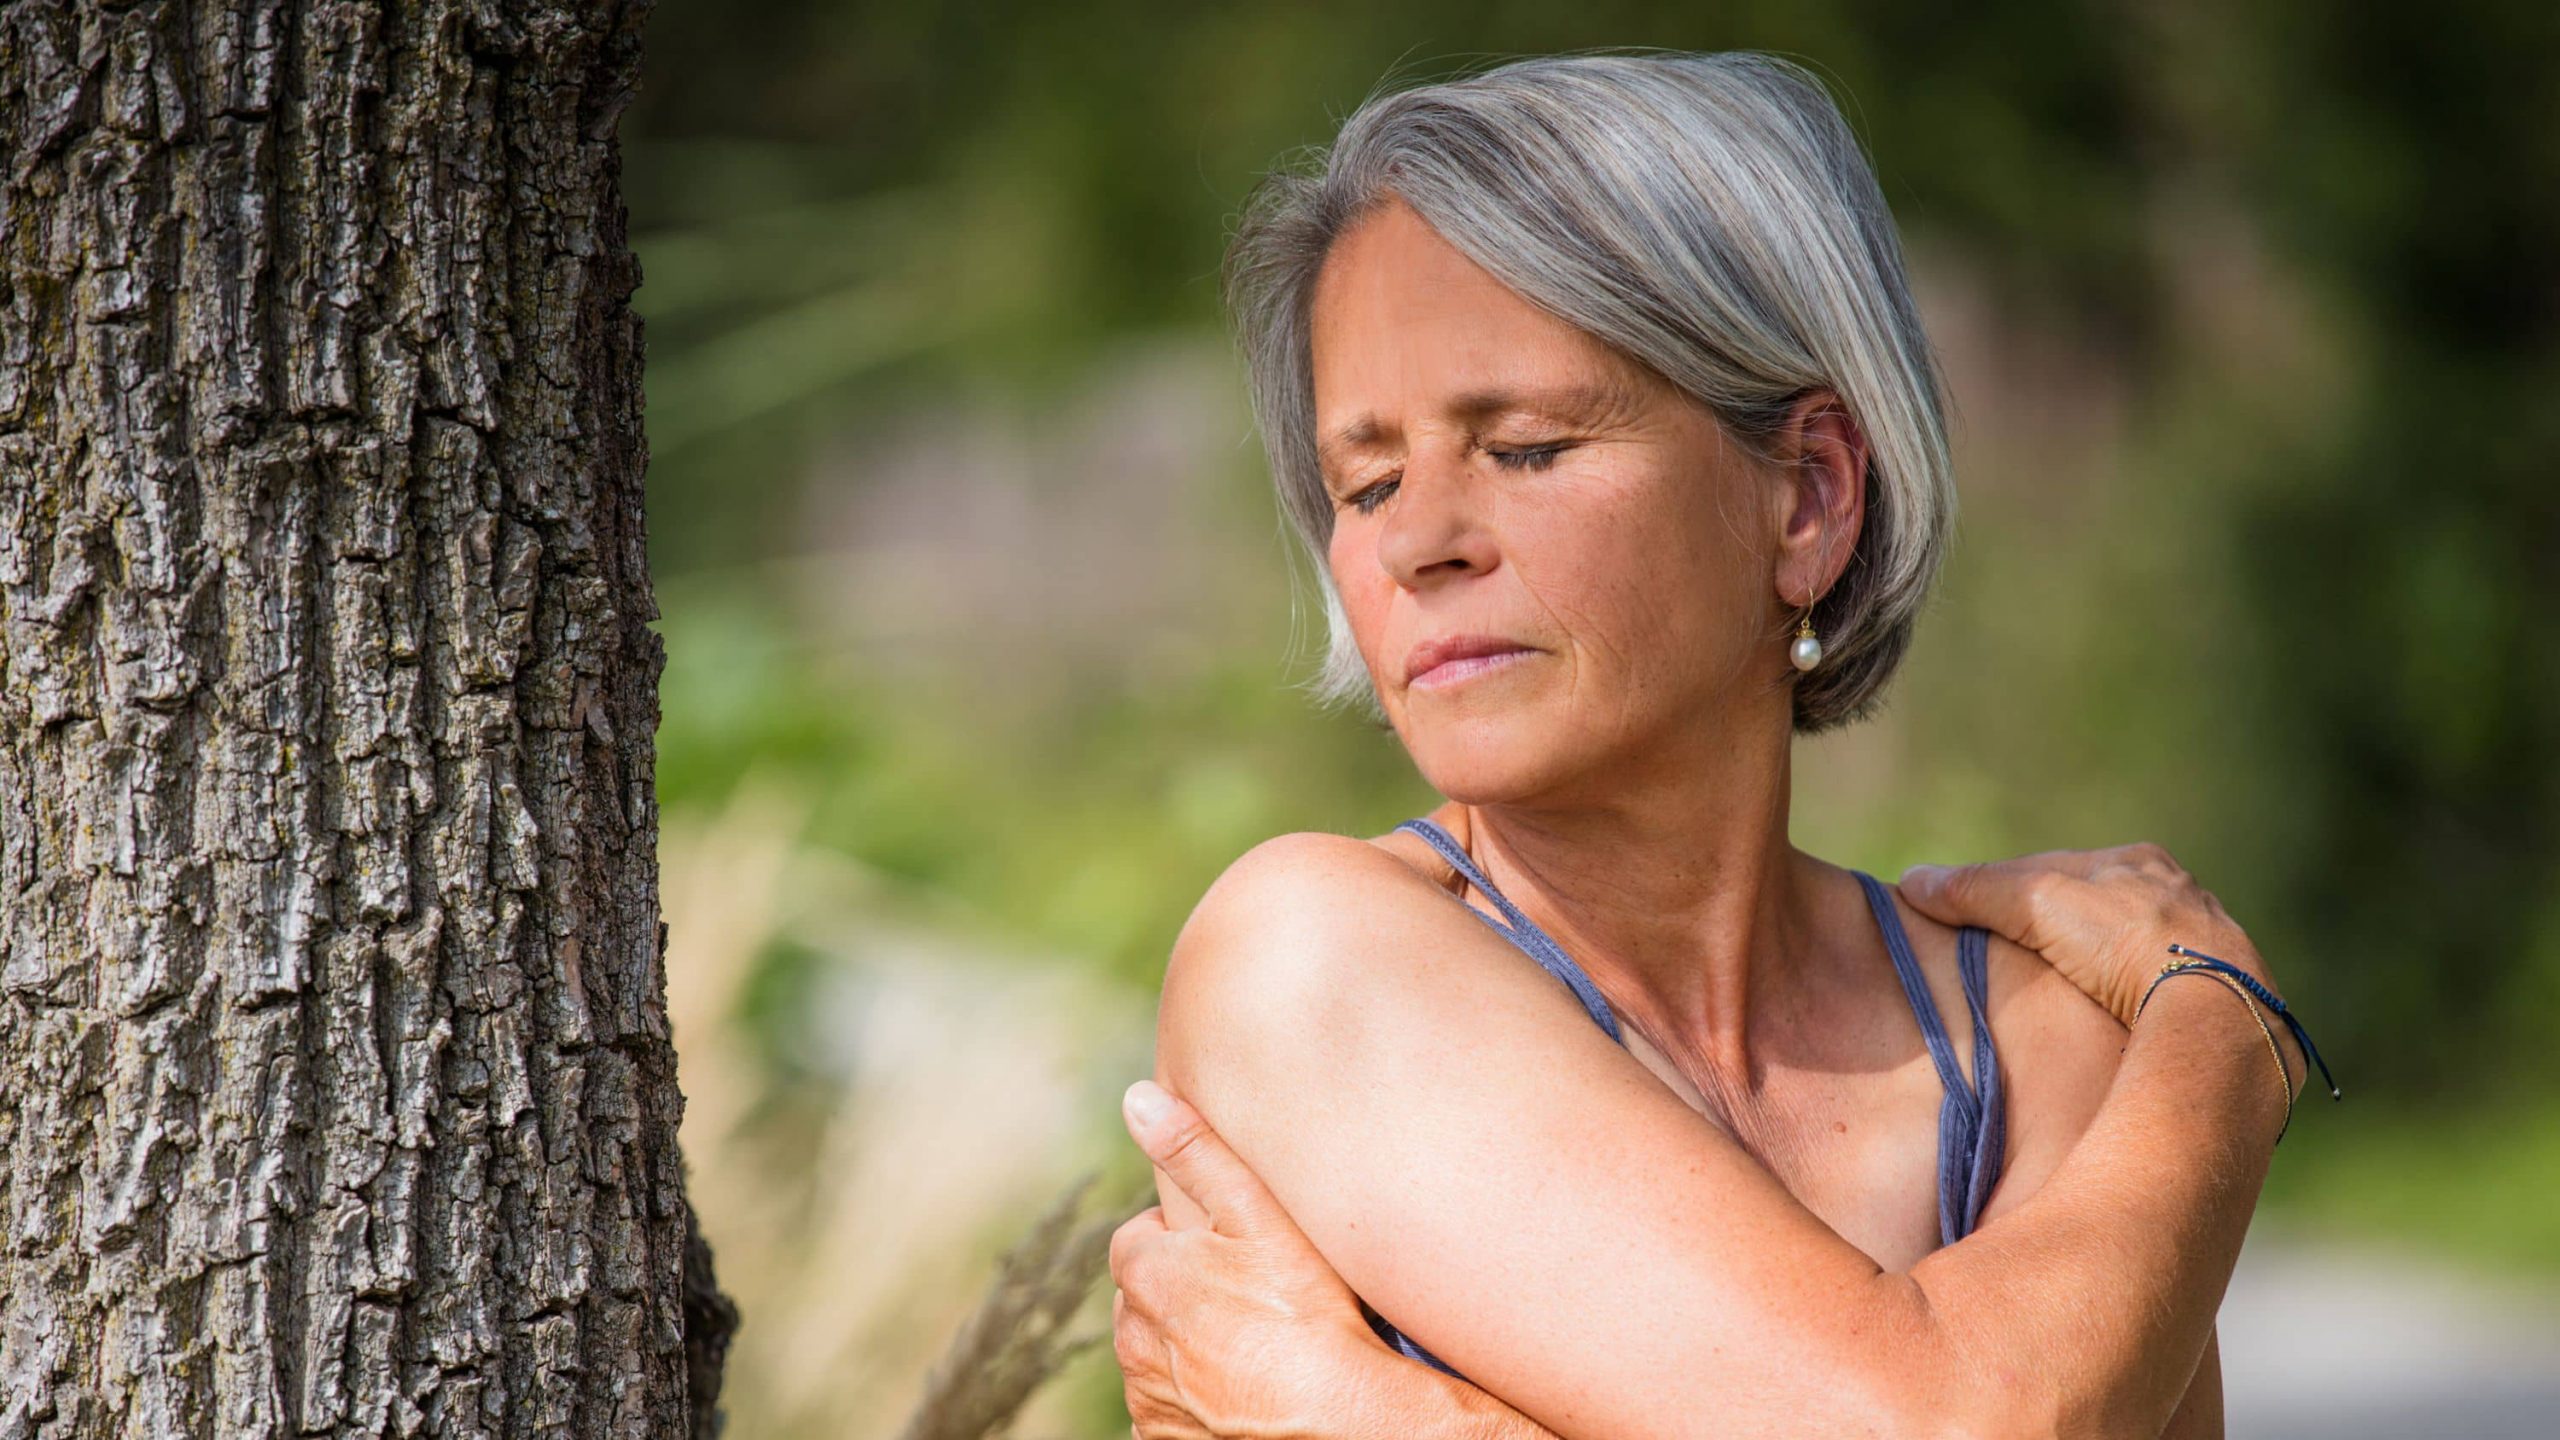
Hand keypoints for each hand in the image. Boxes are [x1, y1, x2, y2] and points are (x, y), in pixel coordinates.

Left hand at [1110, 1079, 1396, 1439]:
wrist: (1337, 1414)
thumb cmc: (1303, 1310)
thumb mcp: (1256, 1211)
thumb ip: (1195, 1150)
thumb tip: (1136, 1098)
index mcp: (1145, 1274)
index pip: (1137, 1239)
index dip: (1182, 1238)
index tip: (1227, 1246)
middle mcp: (1132, 1338)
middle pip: (1145, 1297)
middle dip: (1180, 1290)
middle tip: (1245, 1292)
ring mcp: (1148, 1396)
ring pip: (1153, 1354)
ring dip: (1185, 1344)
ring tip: (1249, 1341)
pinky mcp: (1166, 1439)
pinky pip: (1166, 1410)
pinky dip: (1191, 1399)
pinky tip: (1240, 1386)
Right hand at [1897, 842, 2277, 1030]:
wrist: (2213, 1008)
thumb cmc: (2124, 940)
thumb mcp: (2035, 903)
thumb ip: (1974, 890)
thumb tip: (1910, 883)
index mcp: (2139, 861)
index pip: (2059, 869)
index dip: (2012, 893)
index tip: (1976, 921)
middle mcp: (2181, 897)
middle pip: (2100, 911)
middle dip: (2062, 934)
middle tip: (2017, 965)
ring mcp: (2208, 951)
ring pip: (2136, 955)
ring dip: (2102, 973)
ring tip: (2062, 1002)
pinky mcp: (2223, 1003)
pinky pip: (2162, 997)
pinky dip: (2134, 1006)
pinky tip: (2113, 1027)